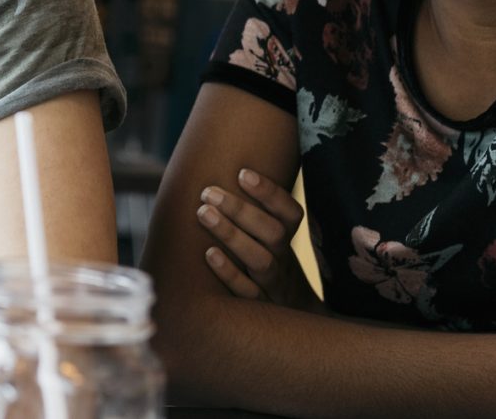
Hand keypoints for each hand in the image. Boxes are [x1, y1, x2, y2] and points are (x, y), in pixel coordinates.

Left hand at [195, 168, 321, 311]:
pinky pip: (248, 293)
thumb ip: (255, 215)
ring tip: (203, 212)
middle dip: (241, 210)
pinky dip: (230, 273)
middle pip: (274, 234)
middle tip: (208, 192)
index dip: (271, 193)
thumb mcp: (270, 245)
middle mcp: (284, 261)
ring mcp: (274, 287)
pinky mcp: (259, 309)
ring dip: (232, 235)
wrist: (292, 324)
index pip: (291, 214)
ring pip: (260, 260)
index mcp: (288, 242)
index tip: (243, 173)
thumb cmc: (269, 270)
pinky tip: (209, 254)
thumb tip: (228, 173)